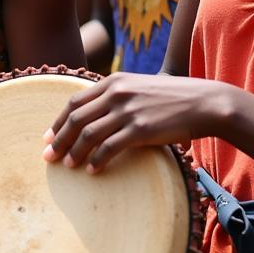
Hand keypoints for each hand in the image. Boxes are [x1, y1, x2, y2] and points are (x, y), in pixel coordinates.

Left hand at [43, 72, 228, 172]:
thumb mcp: (139, 87)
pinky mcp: (141, 129)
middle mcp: (116, 93)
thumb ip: (116, 96)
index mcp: (113, 82)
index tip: (48, 137)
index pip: (74, 102)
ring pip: (88, 134)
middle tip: (48, 157)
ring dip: (74, 152)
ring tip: (67, 166)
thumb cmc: (172, 98)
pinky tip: (92, 170)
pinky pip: (109, 147)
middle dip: (58, 139)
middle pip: (76, 118)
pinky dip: (96, 160)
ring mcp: (128, 111)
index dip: (58, 122)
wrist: (205, 102)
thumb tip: (94, 114)